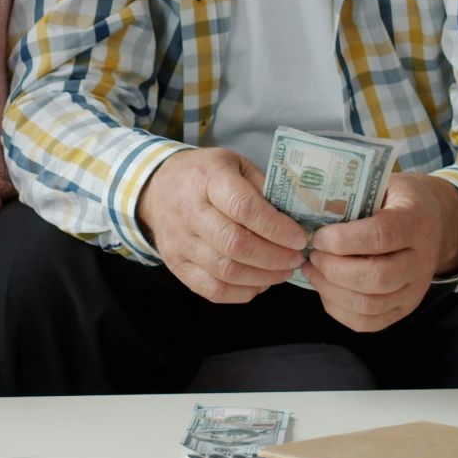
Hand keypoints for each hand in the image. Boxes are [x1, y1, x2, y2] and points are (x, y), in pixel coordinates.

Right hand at [135, 148, 307, 302]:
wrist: (157, 189)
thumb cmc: (205, 175)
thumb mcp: (235, 165)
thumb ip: (264, 187)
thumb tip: (297, 217)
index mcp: (208, 179)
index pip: (244, 208)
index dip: (276, 227)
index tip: (300, 237)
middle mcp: (189, 211)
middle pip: (235, 244)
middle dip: (274, 257)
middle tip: (296, 258)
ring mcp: (180, 242)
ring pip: (225, 271)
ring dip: (263, 277)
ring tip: (283, 271)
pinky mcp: (176, 265)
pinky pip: (212, 290)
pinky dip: (242, 292)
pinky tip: (260, 283)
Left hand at [303, 172, 457, 332]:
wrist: (436, 221)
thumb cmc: (397, 199)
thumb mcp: (383, 185)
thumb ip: (354, 197)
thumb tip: (308, 214)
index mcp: (416, 222)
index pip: (380, 236)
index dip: (342, 240)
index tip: (318, 236)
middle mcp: (421, 260)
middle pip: (375, 277)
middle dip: (332, 268)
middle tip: (312, 255)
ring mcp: (415, 289)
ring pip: (369, 304)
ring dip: (330, 290)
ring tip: (312, 270)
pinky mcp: (405, 308)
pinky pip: (368, 323)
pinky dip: (339, 309)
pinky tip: (325, 288)